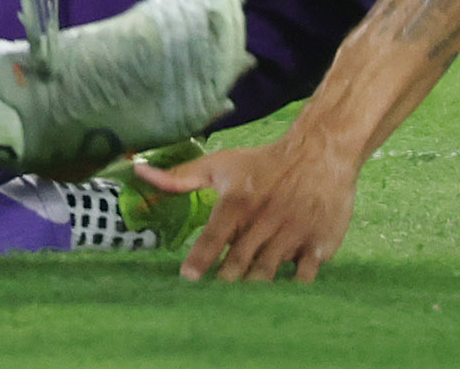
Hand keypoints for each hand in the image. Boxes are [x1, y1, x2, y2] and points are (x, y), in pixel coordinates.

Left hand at [133, 131, 360, 281]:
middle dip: (223, 282)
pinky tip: (275, 299)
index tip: (187, 279)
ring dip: (251, 290)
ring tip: (236, 306)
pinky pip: (302, 278)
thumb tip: (139, 172)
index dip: (199, 261)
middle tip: (209, 301)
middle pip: (238, 263)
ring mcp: (293, 234)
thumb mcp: (220, 165)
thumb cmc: (263, 163)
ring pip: (267, 273)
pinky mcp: (318, 246)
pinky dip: (288, 289)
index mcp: (238, 201)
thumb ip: (180, 176)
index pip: (213, 238)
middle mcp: (264, 219)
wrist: (320, 154)